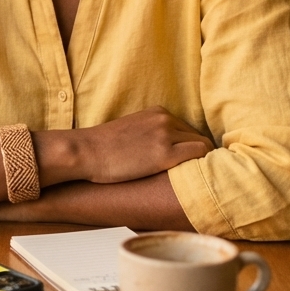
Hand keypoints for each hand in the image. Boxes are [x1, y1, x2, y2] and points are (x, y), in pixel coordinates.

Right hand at [78, 106, 213, 183]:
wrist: (86, 152)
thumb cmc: (104, 148)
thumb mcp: (131, 130)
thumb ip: (151, 133)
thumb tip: (164, 150)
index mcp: (157, 112)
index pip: (186, 128)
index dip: (188, 146)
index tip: (186, 163)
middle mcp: (164, 119)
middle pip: (196, 136)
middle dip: (196, 154)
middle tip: (193, 173)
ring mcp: (165, 136)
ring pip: (202, 145)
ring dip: (201, 160)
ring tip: (194, 178)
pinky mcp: (165, 155)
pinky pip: (199, 154)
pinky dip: (204, 164)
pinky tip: (196, 177)